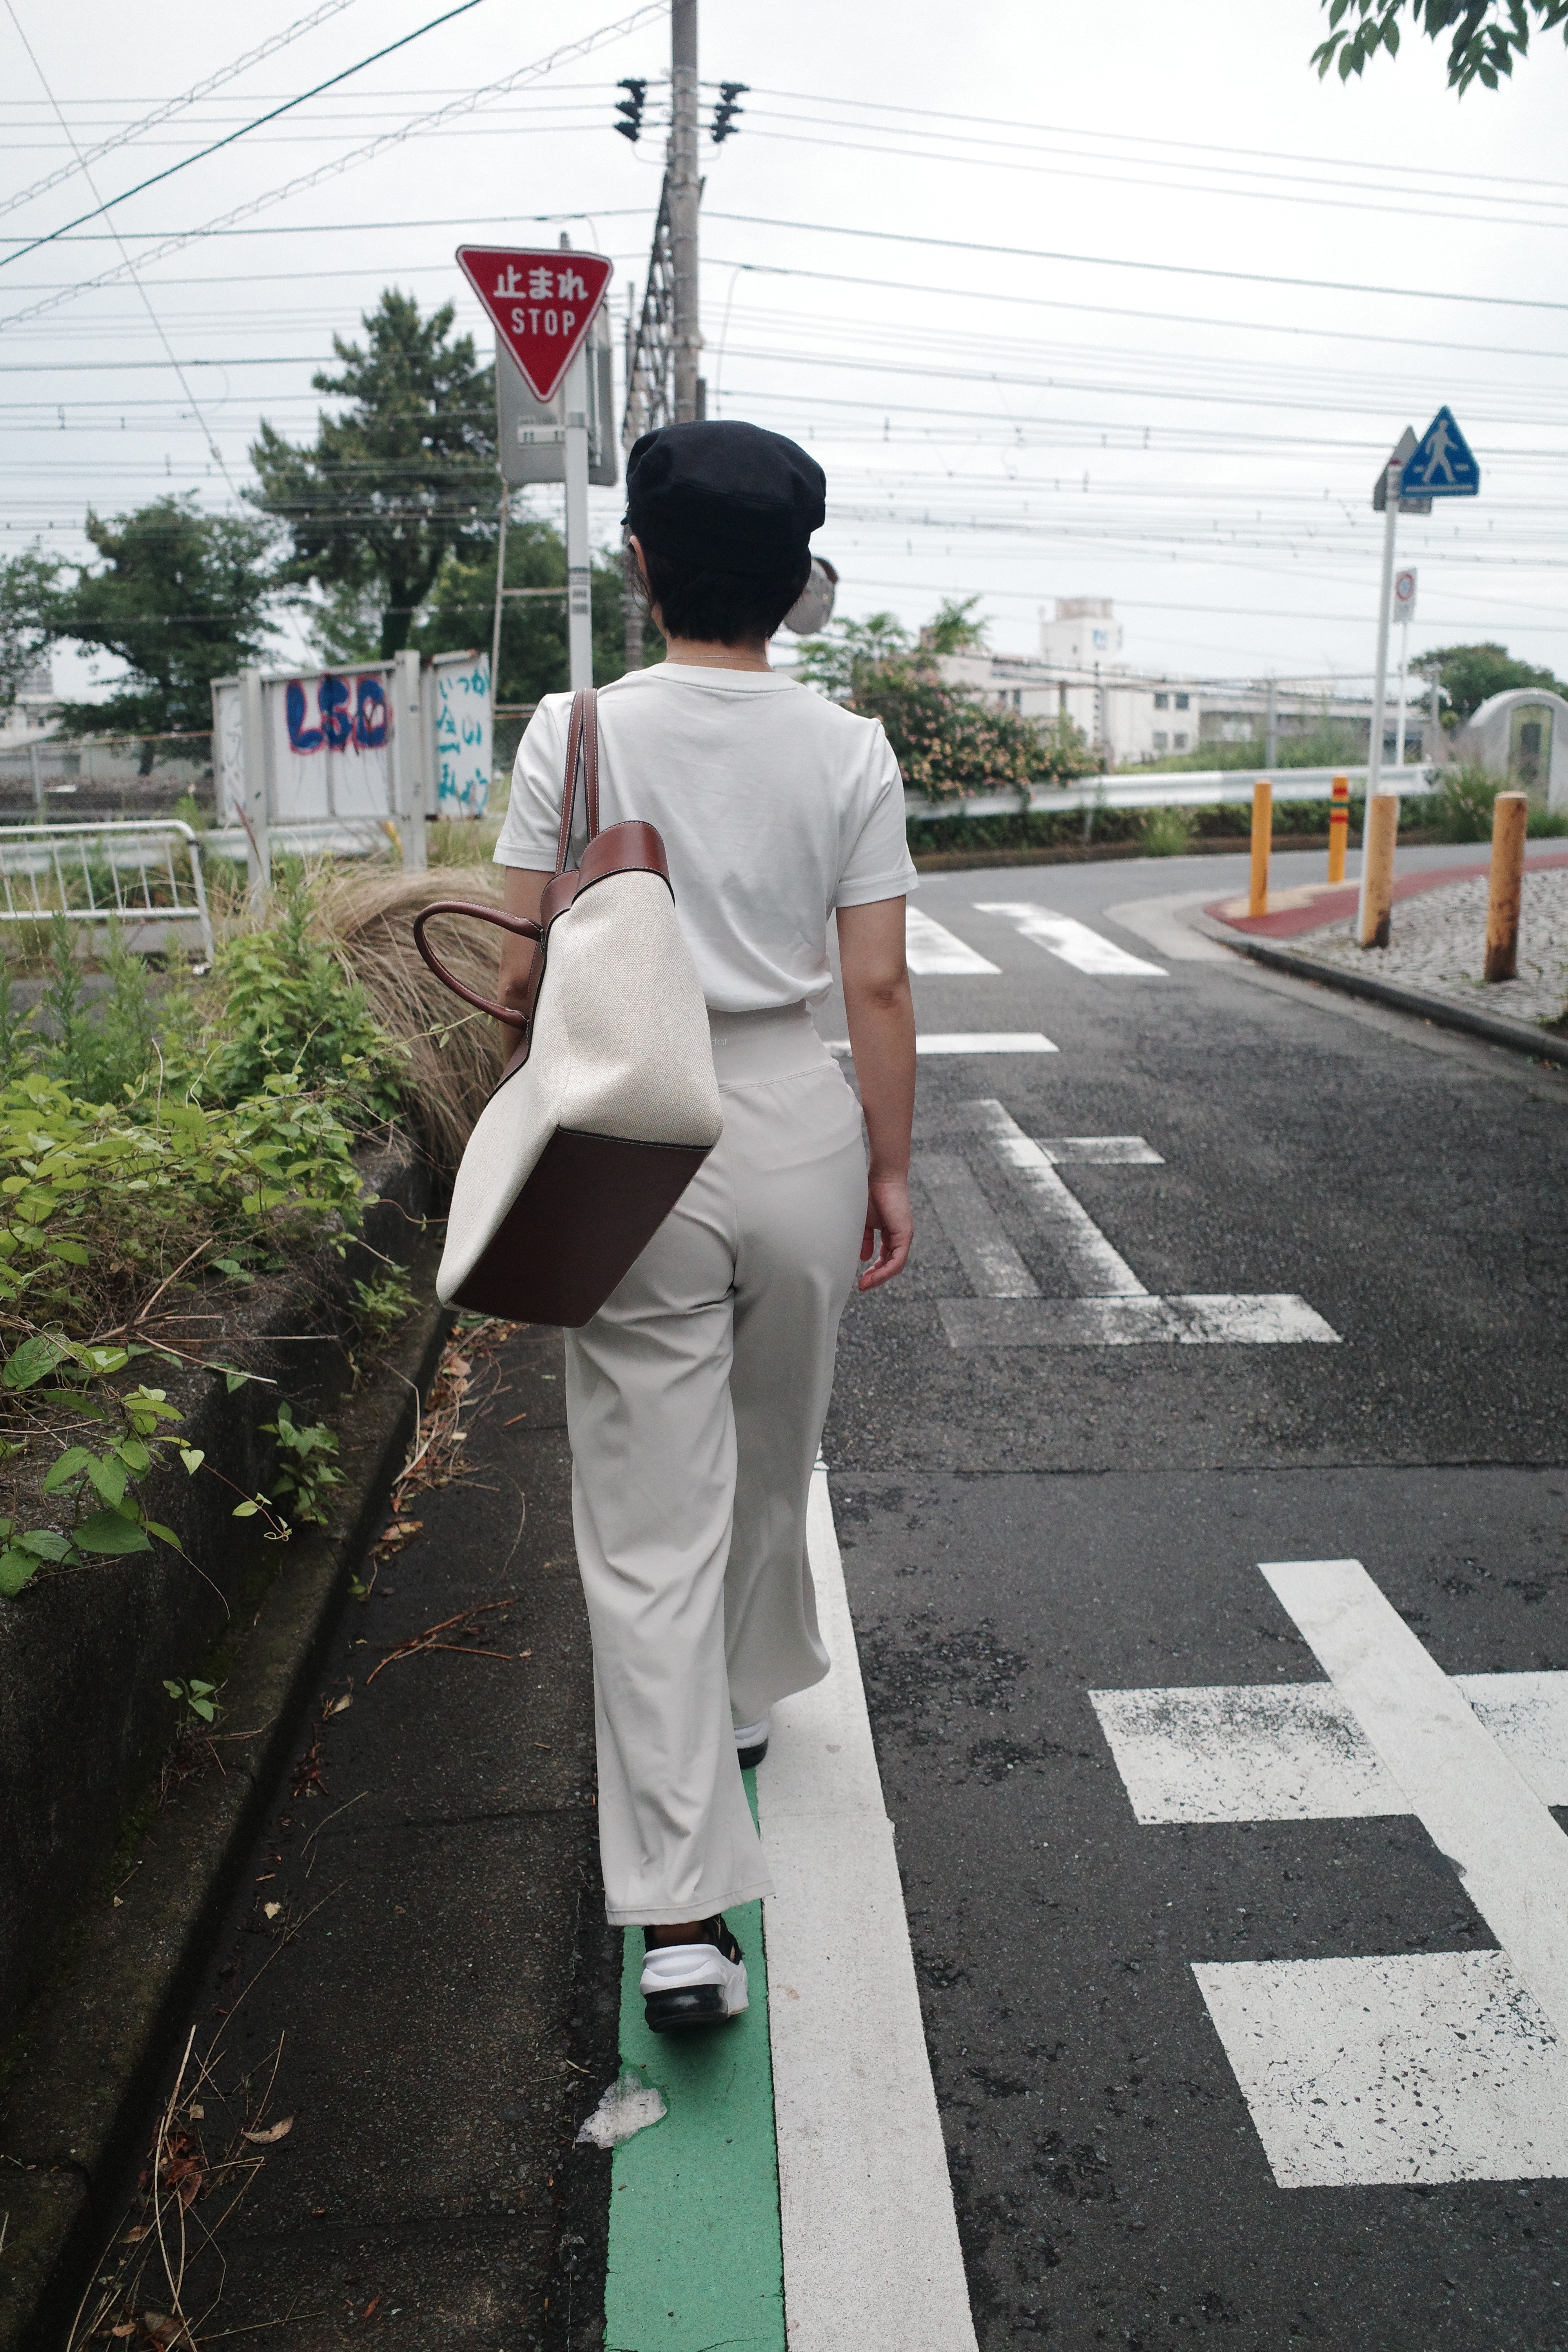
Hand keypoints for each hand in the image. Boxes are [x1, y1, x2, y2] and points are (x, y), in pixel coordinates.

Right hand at [858, 1174, 912, 1289]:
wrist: (882, 1176)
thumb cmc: (871, 1194)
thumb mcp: (864, 1222)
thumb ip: (865, 1240)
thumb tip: (864, 1258)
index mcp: (891, 1234)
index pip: (885, 1259)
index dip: (873, 1271)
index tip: (860, 1280)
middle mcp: (900, 1237)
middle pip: (891, 1266)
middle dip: (876, 1278)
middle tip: (862, 1286)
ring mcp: (904, 1236)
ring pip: (895, 1266)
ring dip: (880, 1278)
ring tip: (865, 1284)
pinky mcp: (905, 1235)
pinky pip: (898, 1259)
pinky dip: (886, 1270)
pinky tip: (874, 1276)